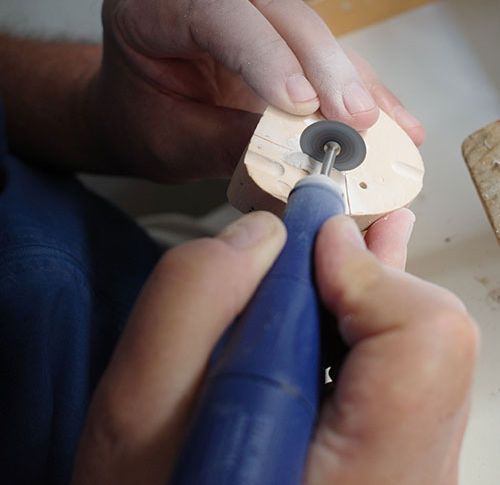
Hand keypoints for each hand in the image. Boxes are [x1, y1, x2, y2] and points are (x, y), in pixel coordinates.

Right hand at [72, 209, 476, 484]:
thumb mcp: (137, 416)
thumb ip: (190, 302)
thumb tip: (263, 235)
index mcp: (356, 479)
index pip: (421, 342)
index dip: (368, 273)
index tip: (315, 240)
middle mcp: (403, 481)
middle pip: (431, 343)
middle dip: (365, 275)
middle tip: (327, 235)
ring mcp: (406, 476)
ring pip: (421, 359)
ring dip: (362, 302)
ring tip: (331, 264)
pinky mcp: (393, 468)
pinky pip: (407, 382)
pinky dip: (363, 335)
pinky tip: (333, 313)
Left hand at [91, 0, 424, 180]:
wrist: (138, 109)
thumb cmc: (144, 120)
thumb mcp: (174, 142)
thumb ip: (229, 142)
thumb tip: (295, 152)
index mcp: (153, 7)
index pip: (215, 13)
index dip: (264, 55)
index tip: (300, 102)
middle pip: (275, 10)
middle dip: (322, 66)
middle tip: (354, 116)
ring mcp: (242, 3)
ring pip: (306, 26)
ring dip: (349, 76)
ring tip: (380, 121)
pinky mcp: (272, 26)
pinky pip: (318, 48)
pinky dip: (351, 82)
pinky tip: (379, 109)